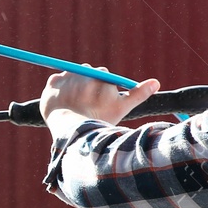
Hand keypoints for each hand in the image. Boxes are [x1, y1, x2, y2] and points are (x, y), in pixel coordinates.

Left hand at [40, 66, 160, 125]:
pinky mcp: (51, 84)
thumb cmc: (100, 121)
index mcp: (101, 76)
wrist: (73, 134)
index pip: (102, 75)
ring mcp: (66, 77)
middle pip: (86, 72)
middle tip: (87, 103)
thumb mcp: (122, 107)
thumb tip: (156, 82)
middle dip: (87, 84)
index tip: (99, 100)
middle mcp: (83, 73)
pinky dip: (58, 88)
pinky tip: (64, 101)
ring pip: (71, 75)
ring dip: (73, 84)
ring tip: (75, 103)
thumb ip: (139, 94)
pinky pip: (55, 80)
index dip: (101, 88)